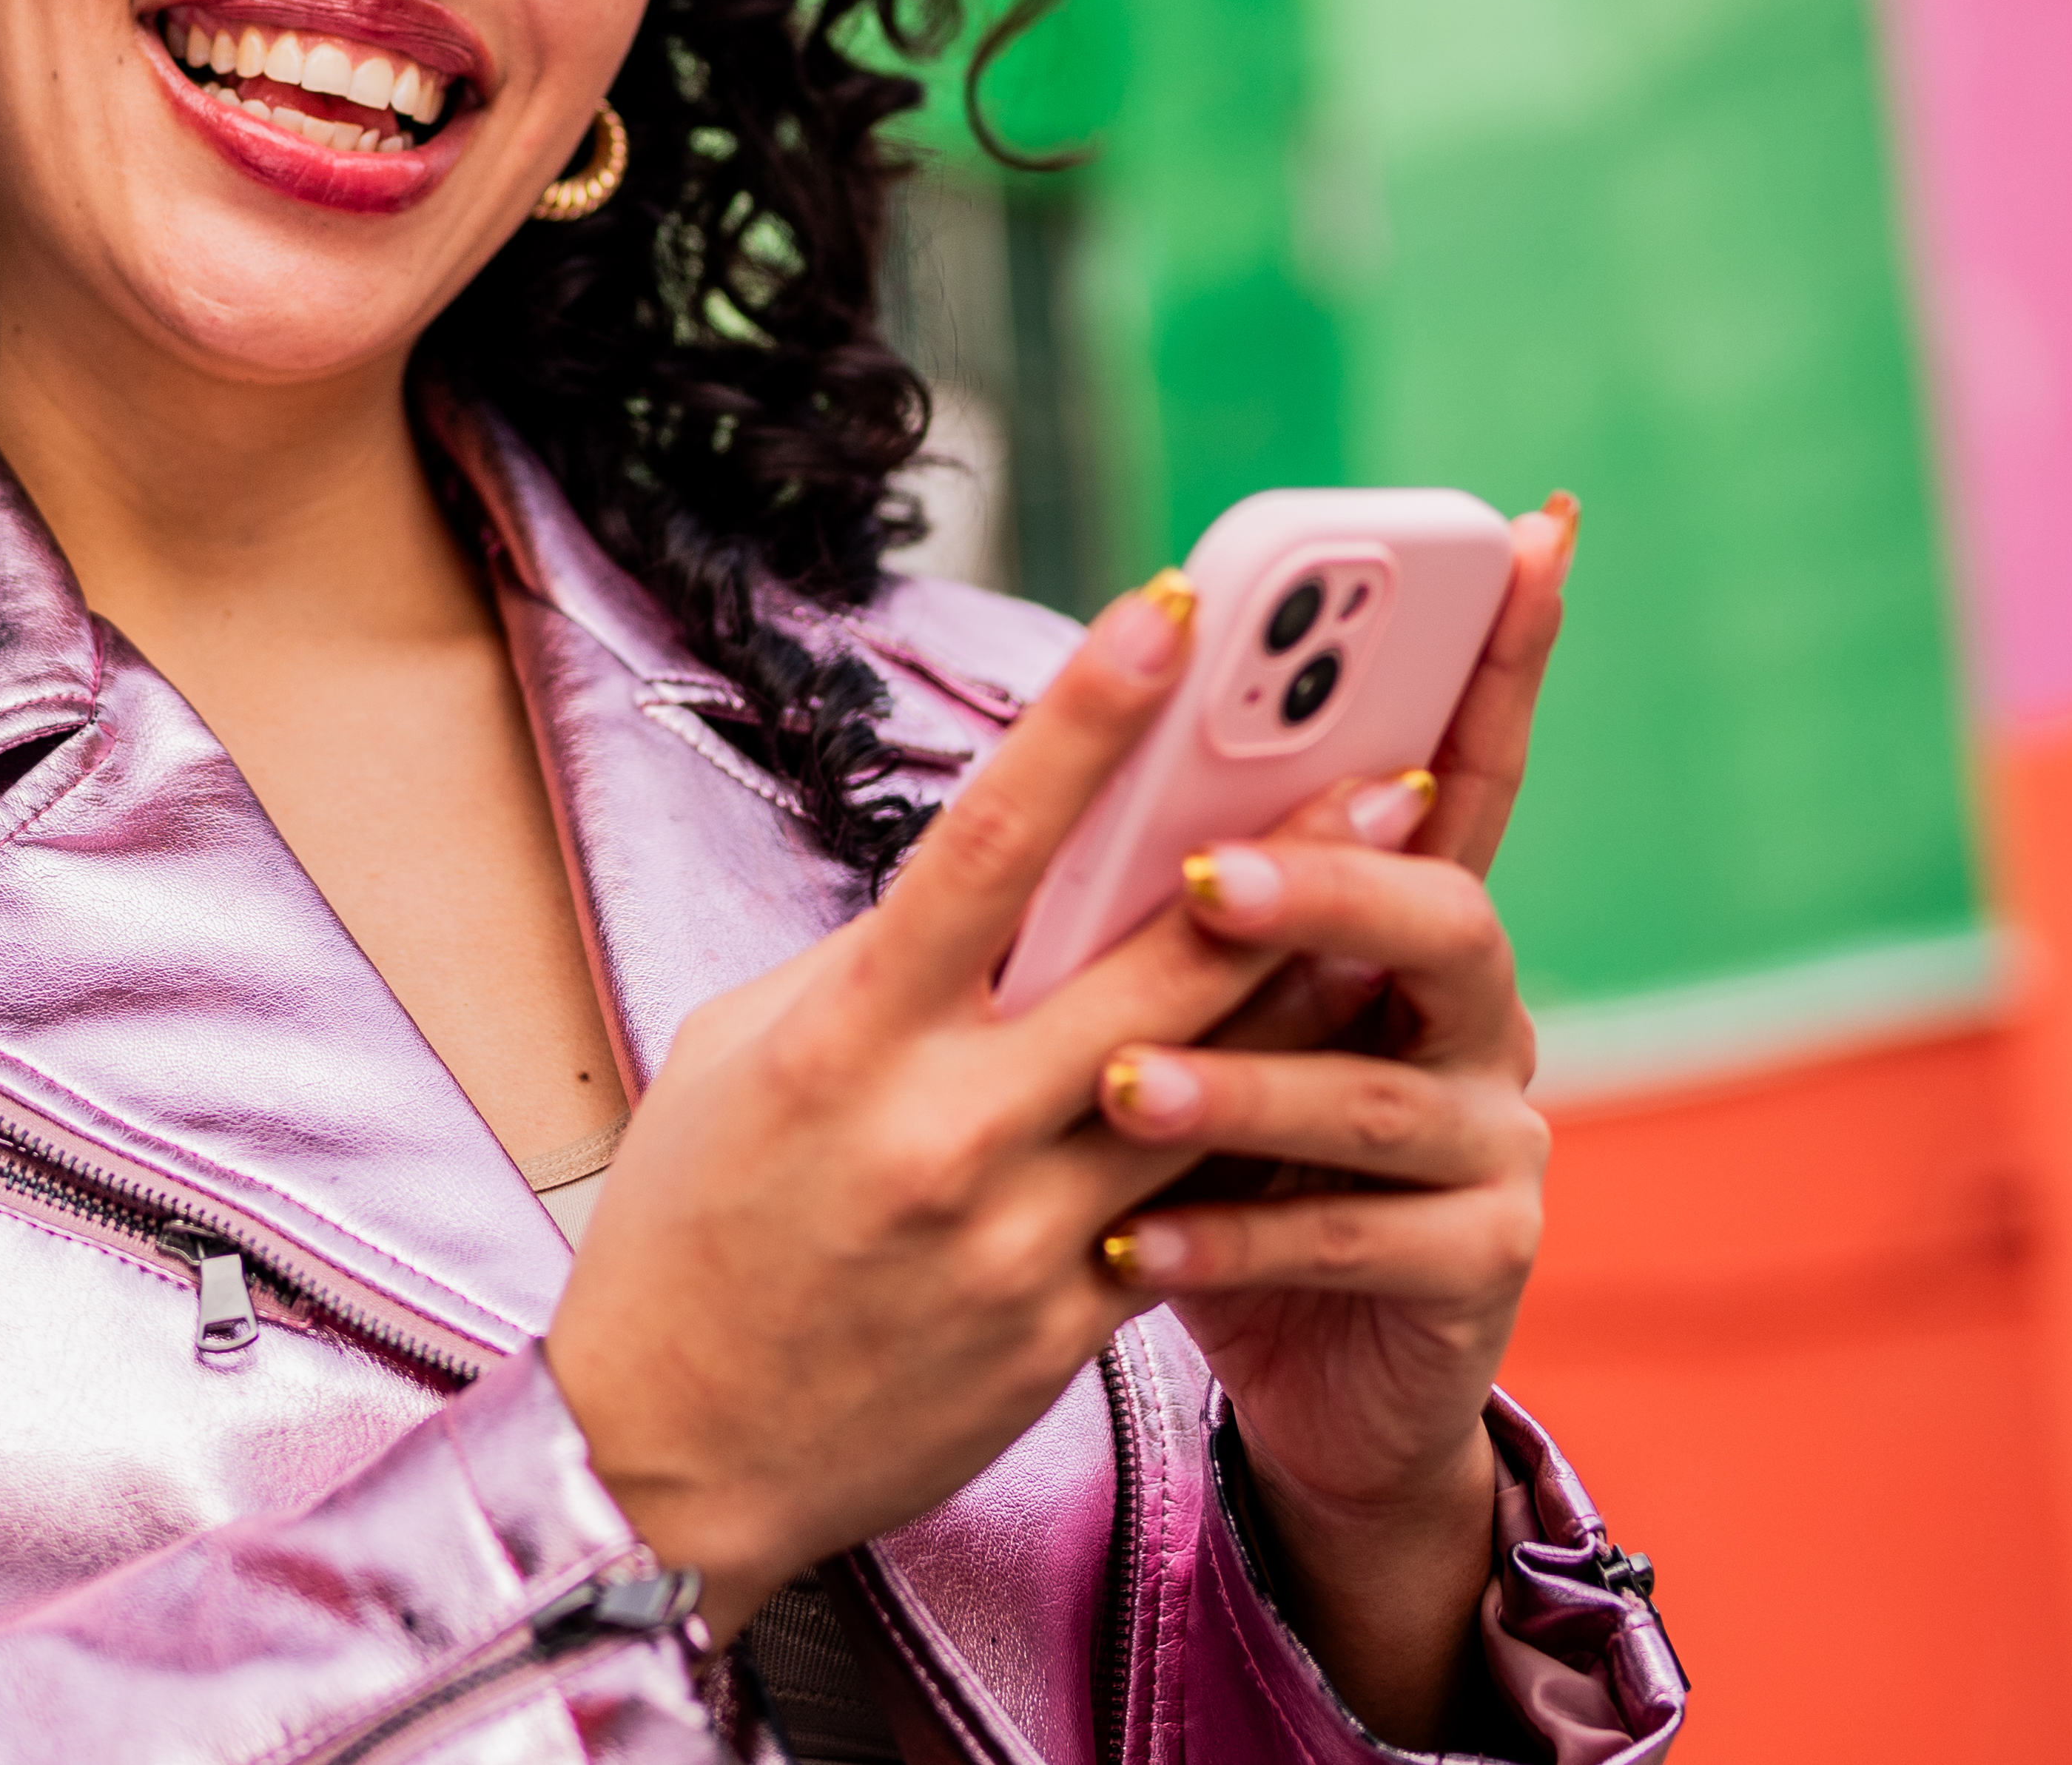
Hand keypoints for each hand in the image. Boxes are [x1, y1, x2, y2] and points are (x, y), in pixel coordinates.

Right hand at [542, 573, 1316, 1606]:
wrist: (669, 1455)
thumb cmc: (689, 1226)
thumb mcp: (737, 1057)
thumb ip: (870, 972)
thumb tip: (989, 892)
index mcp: (844, 1038)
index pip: (985, 845)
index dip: (1083, 721)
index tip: (1166, 617)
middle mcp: (940, 1127)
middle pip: (1149, 966)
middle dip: (1278, 861)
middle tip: (1389, 768)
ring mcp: (1014, 1234)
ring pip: (1205, 1085)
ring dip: (1311, 985)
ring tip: (1402, 902)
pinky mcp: (1065, 1326)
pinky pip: (1189, 1209)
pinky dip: (1259, 1129)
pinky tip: (1332, 1068)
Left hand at [1095, 497, 1573, 1742]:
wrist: (1295, 1385)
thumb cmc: (1212, 1167)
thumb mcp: (1178, 1023)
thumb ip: (1168, 917)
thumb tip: (1076, 766)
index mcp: (1402, 933)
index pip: (1459, 772)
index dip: (1502, 658)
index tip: (1525, 534)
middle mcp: (1474, 1020)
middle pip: (1446, 915)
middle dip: (1330, 886)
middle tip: (1206, 878)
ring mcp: (1493, 1145)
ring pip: (1384, 1094)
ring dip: (1245, 1085)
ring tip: (1118, 1087)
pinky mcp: (1480, 1271)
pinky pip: (1363, 1242)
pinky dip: (1239, 1246)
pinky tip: (1132, 1254)